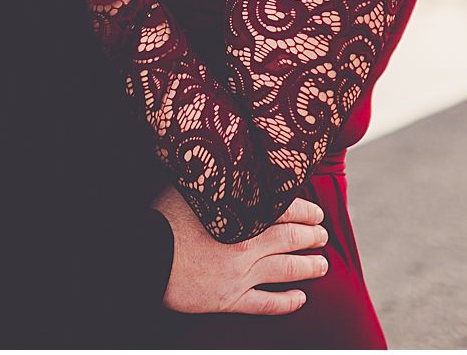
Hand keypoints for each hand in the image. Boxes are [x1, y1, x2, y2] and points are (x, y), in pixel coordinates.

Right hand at [154, 184, 328, 314]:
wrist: (143, 256)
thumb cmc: (162, 218)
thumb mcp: (189, 188)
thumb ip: (216, 179)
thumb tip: (231, 161)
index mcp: (239, 215)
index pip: (285, 210)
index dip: (305, 212)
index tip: (316, 214)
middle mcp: (245, 244)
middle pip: (291, 240)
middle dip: (312, 237)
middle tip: (323, 236)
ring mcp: (239, 274)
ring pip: (285, 270)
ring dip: (309, 267)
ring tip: (322, 264)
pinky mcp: (229, 299)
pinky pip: (266, 304)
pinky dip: (287, 302)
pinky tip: (301, 299)